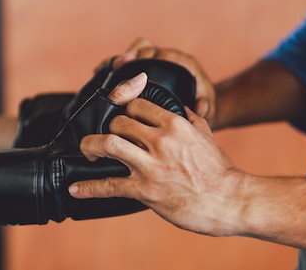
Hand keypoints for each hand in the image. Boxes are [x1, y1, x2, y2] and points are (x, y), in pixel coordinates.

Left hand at [69, 103, 243, 236]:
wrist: (230, 201)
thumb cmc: (220, 169)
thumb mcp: (206, 135)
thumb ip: (190, 118)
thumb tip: (180, 108)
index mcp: (175, 124)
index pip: (137, 104)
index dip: (125, 109)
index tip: (120, 115)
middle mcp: (161, 140)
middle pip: (119, 122)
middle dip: (108, 127)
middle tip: (104, 136)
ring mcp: (151, 165)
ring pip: (109, 144)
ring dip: (91, 146)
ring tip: (86, 150)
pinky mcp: (145, 190)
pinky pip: (110, 186)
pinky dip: (89, 188)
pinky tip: (75, 190)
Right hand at [107, 37, 215, 123]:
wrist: (196, 109)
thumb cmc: (202, 108)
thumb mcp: (208, 110)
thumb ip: (206, 107)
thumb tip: (200, 105)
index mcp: (183, 62)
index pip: (166, 54)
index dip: (155, 58)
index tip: (143, 68)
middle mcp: (166, 57)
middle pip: (145, 47)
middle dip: (133, 55)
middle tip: (122, 65)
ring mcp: (151, 62)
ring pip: (132, 52)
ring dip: (120, 59)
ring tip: (108, 68)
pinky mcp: (138, 69)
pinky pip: (123, 62)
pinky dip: (111, 65)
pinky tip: (99, 71)